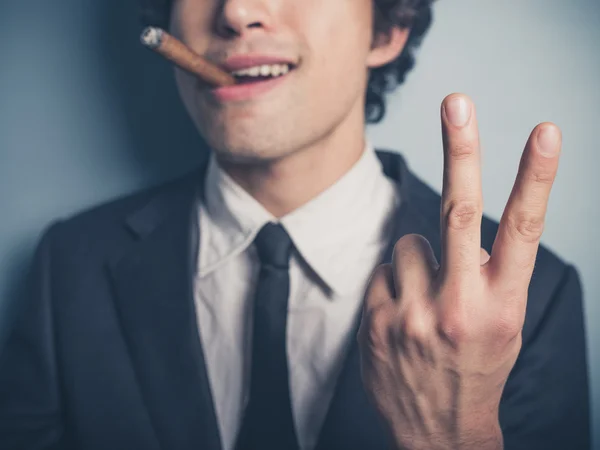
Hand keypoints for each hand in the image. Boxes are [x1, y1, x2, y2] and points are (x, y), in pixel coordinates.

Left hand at [358, 94, 561, 449]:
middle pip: (458, 211)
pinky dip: (394, 282)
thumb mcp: (501, 324)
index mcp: (502, 304)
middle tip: (457, 101)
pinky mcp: (377, 318)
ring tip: (426, 300)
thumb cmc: (475, 365)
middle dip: (460, 151)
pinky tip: (402, 316)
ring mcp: (413, 313)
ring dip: (417, 260)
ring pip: (408, 243)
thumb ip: (486, 272)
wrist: (436, 431)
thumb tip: (455, 222)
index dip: (536, 178)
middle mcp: (459, 305)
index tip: (545, 132)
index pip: (523, 230)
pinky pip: (383, 269)